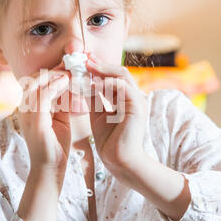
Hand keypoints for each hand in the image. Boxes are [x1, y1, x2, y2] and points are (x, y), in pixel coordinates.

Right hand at [17, 60, 70, 171]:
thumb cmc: (55, 146)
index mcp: (28, 107)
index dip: (52, 71)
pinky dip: (55, 85)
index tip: (71, 67)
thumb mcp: (59, 118)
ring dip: (55, 74)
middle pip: (34, 77)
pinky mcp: (35, 121)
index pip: (35, 80)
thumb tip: (70, 84)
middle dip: (54, 69)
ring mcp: (26, 114)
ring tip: (72, 72)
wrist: (50, 171)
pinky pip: (43, 95)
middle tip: (73, 66)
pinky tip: (68, 81)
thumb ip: (61, 101)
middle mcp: (23, 108)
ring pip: (36, 82)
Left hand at [85, 54, 147, 172]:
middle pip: (118, 72)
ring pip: (121, 75)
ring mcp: (137, 100)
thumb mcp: (98, 114)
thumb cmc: (109, 141)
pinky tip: (91, 85)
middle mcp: (134, 96)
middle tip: (83, 59)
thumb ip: (93, 98)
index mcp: (126, 98)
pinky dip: (106, 83)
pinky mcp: (137, 105)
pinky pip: (122, 86)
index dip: (98, 68)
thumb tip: (82, 82)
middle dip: (99, 65)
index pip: (113, 77)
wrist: (120, 160)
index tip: (82, 63)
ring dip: (102, 70)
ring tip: (85, 67)